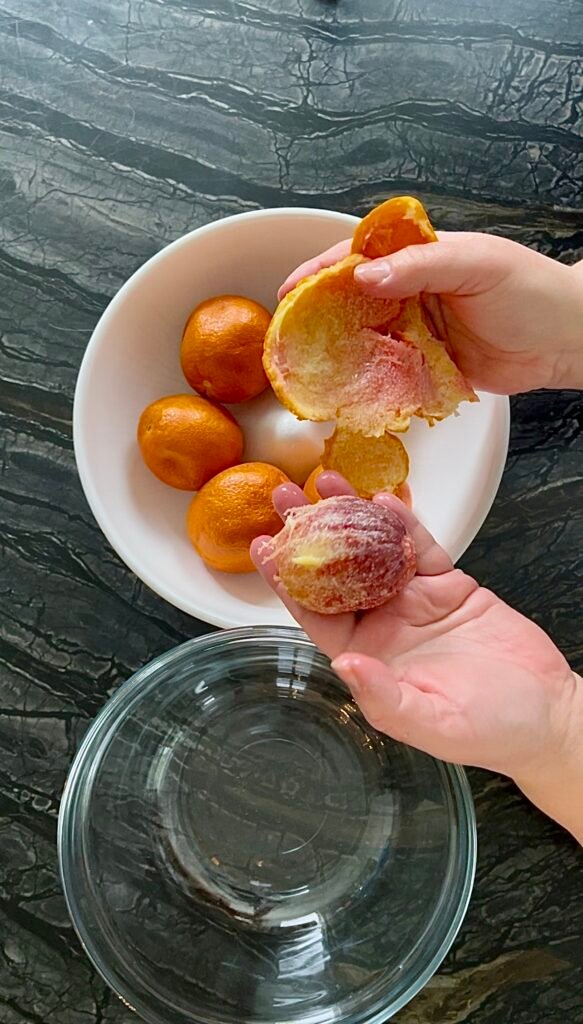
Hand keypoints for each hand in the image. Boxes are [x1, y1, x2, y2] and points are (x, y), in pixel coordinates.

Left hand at [251, 473, 582, 841]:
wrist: (547, 712)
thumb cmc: (488, 730)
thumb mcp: (431, 723)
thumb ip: (385, 697)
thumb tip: (346, 664)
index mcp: (367, 657)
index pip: (315, 614)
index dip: (287, 581)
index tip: (264, 548)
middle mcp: (384, 625)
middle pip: (336, 573)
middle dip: (309, 534)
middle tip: (284, 496)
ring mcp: (414, 601)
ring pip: (375, 551)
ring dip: (351, 516)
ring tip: (328, 481)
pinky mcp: (448, 585)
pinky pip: (421, 546)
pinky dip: (405, 522)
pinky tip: (385, 499)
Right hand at [279, 233, 582, 393]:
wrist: (565, 340)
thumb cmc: (529, 289)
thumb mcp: (475, 264)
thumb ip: (421, 266)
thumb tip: (364, 276)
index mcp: (420, 259)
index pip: (359, 258)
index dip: (320, 272)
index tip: (289, 290)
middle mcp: (413, 294)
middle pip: (353, 303)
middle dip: (318, 317)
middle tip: (286, 337)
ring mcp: (418, 333)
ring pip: (367, 342)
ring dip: (340, 355)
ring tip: (307, 370)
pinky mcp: (428, 369)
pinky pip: (391, 376)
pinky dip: (371, 384)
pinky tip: (349, 393)